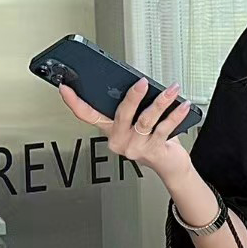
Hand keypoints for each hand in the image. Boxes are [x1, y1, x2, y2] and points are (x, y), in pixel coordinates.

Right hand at [59, 77, 192, 181]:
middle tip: (142, 82)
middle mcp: (120, 140)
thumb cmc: (152, 140)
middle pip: (122, 114)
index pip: (87, 115)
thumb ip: (131, 108)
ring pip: (146, 120)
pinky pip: (164, 128)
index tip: (65, 87)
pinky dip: (175, 115)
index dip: (74, 102)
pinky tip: (182, 105)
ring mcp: (136, 147)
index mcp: (110, 130)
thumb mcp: (135, 122)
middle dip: (133, 96)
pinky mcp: (153, 150)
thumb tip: (136, 83)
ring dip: (161, 102)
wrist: (169, 165)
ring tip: (171, 90)